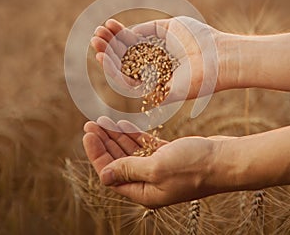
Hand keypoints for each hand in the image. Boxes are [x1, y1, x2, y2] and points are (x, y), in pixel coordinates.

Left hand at [83, 116, 222, 207]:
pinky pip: (144, 146)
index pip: (110, 173)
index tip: (88, 133)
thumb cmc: (193, 166)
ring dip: (116, 136)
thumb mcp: (156, 168)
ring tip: (102, 121)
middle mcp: (149, 182)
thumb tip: (104, 175)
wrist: (224, 160)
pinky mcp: (168, 156)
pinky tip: (123, 124)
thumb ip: (128, 169)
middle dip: (103, 142)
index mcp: (143, 192)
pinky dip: (133, 135)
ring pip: (130, 151)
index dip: (97, 153)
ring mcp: (159, 168)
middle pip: (118, 161)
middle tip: (90, 124)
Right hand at [91, 17, 224, 102]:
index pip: (131, 45)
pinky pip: (130, 85)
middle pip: (124, 59)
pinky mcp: (155, 94)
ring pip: (123, 72)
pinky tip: (106, 58)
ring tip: (96, 44)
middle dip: (109, 46)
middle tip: (95, 35)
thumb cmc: (198, 37)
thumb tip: (126, 32)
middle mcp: (153, 68)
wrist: (218, 55)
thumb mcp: (168, 26)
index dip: (118, 35)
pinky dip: (115, 72)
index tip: (106, 25)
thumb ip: (146, 30)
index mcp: (157, 52)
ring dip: (107, 58)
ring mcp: (153, 81)